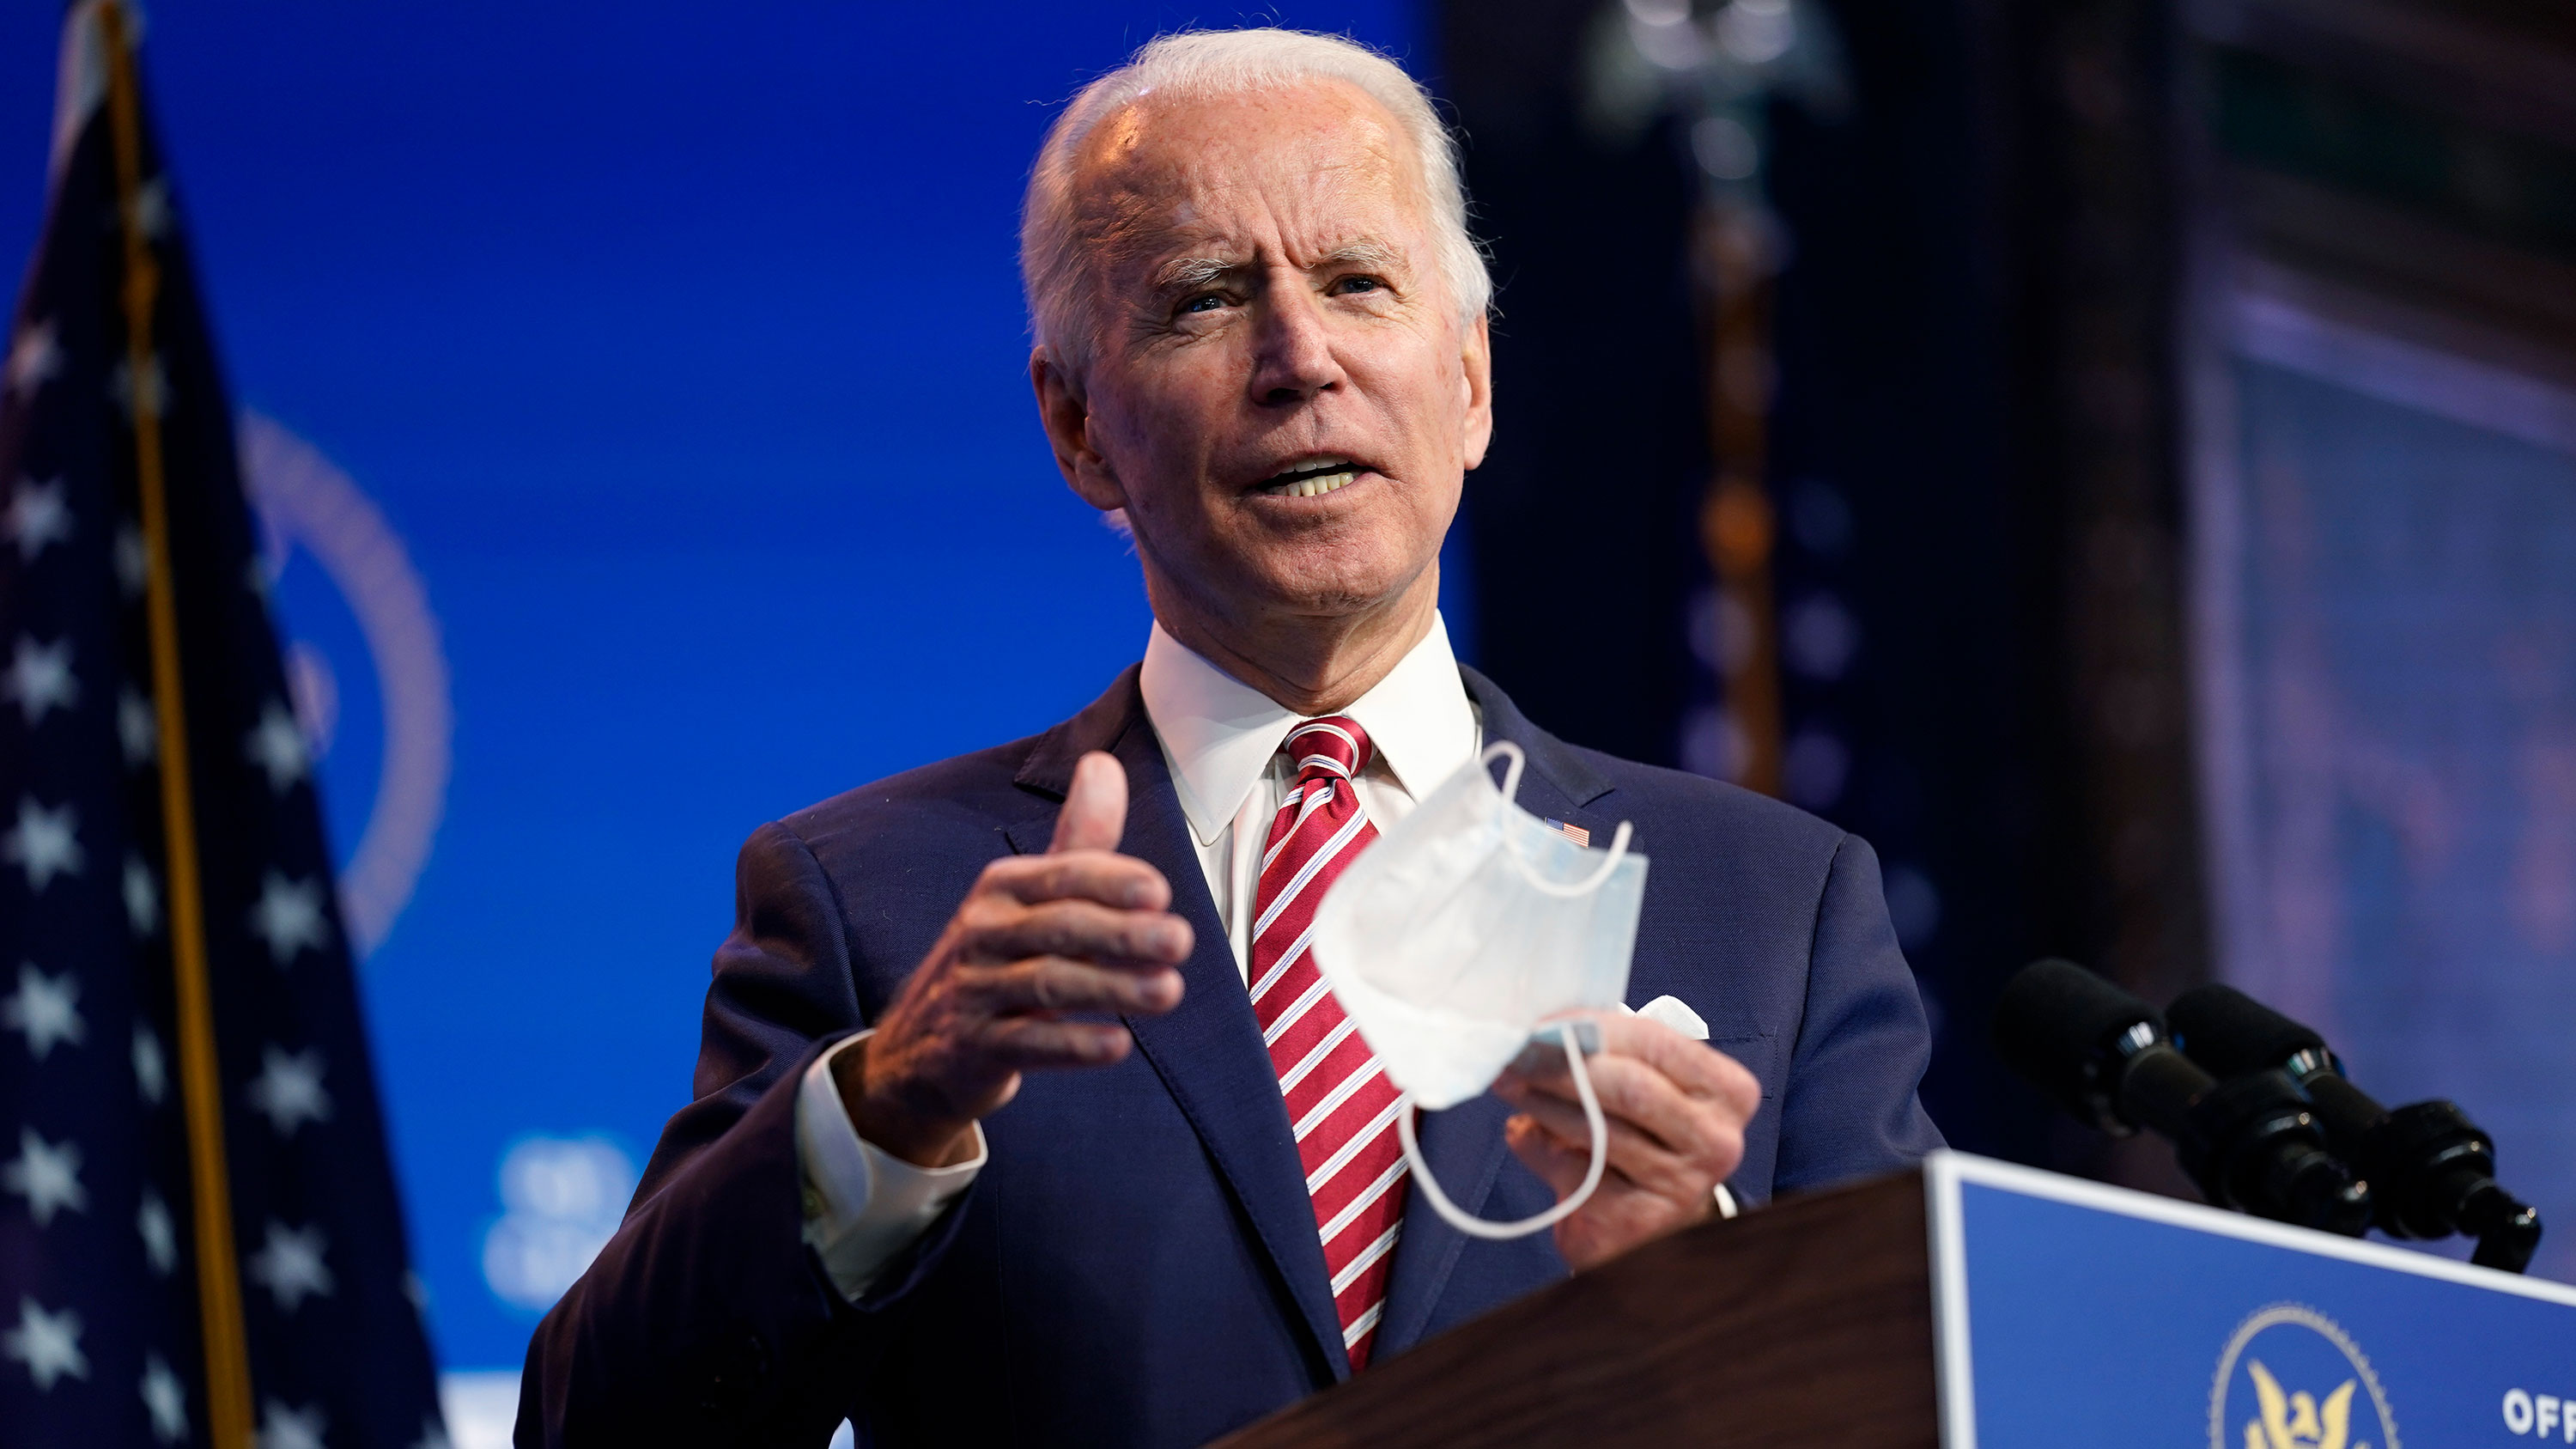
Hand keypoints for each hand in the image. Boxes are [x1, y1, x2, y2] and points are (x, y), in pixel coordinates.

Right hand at [836, 751, 1192, 1166]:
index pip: (1062, 875)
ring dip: (1113, 987)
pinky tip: (1119, 1044)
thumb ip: (1078, 841)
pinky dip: (1074, 1044)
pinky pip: (1026, 1043)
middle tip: (1181, 941)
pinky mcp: (974, 1047)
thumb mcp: (1030, 897)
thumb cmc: (997, 958)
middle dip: (1123, 933)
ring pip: (1048, 984)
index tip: (1160, 892)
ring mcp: (974, 991)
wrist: (919, 1047)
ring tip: (1169, 992)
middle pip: (1060, 927)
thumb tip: (1104, 762)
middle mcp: (982, 932)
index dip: (1110, 881)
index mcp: (1002, 887)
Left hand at [1492, 1010, 1759, 1269]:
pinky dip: (1538, 1145)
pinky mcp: (1636, 1222)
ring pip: (1597, 1128)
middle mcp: (1717, 1142)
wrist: (1648, 1225)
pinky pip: (1574, 1170)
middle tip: (1519, 1050)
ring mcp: (1681, 1187)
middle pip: (1630, 1087)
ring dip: (1541, 1099)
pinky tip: (1522, 1129)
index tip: (1547, 1022)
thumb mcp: (1645, 1090)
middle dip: (1564, 1063)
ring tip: (1509, 1081)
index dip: (1593, 1027)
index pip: (1657, 1043)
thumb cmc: (1644, 1138)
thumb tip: (1544, 1032)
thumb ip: (1610, 1058)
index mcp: (1728, 1093)